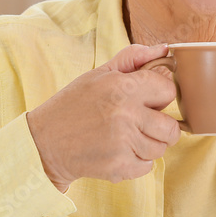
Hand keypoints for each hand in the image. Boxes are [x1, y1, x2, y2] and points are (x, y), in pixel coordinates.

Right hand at [26, 43, 180, 192]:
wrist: (45, 142)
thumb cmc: (74, 104)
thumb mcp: (99, 73)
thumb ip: (133, 58)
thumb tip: (164, 49)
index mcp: (122, 87)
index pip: (168, 90)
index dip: (160, 94)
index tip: (148, 99)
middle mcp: (126, 114)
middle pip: (171, 127)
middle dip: (162, 126)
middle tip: (143, 123)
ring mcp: (123, 143)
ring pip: (160, 148)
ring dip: (149, 145)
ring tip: (129, 137)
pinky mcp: (118, 167)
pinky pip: (147, 166)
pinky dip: (137, 161)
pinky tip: (120, 151)